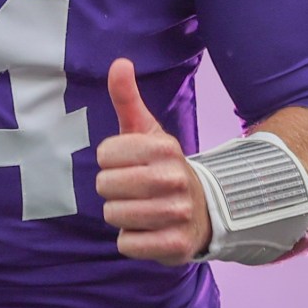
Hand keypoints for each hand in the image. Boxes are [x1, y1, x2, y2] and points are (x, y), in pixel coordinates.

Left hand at [96, 58, 209, 266]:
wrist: (202, 210)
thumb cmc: (162, 168)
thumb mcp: (147, 132)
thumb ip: (128, 99)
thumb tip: (119, 62)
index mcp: (165, 147)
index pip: (105, 154)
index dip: (110, 161)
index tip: (128, 163)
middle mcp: (173, 178)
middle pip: (105, 186)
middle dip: (112, 190)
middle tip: (133, 190)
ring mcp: (177, 212)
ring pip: (114, 215)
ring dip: (121, 216)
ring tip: (141, 209)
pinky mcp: (175, 244)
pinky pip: (126, 243)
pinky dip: (131, 240)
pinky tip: (148, 231)